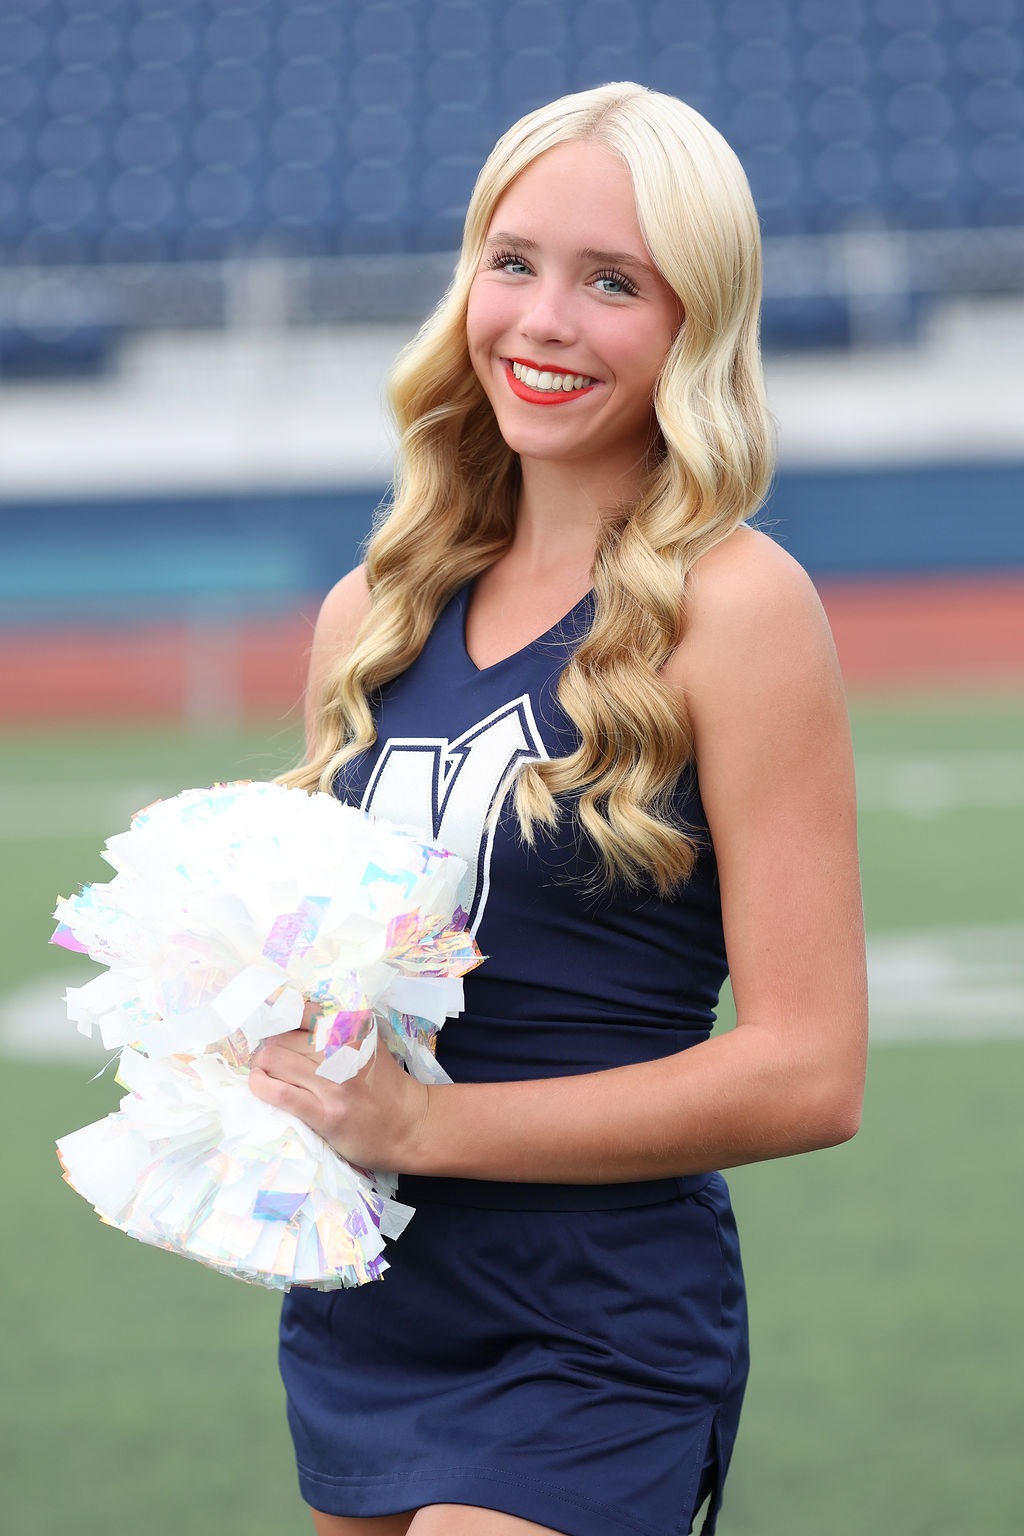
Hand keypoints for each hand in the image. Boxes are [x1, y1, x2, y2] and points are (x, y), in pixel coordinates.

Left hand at [248, 1024, 429, 1171]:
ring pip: (274, 1059)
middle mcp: (343, 1050)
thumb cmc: (383, 1083)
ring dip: (262, 1067)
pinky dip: (261, 1086)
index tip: (275, 1029)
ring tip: (265, 1073)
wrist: (410, 1125)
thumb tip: (289, 1016)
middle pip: (280, 1036)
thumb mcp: (367, 1042)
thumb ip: (336, 1027)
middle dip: (269, 1047)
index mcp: (353, 1027)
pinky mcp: (325, 1113)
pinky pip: (280, 1093)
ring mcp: (334, 1083)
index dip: (280, 1019)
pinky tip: (259, 1085)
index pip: (301, 1011)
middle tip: (270, 1058)